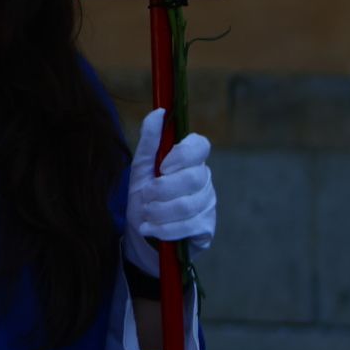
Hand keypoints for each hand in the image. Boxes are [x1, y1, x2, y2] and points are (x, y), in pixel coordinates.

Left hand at [124, 107, 216, 274]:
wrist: (142, 237)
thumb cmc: (144, 198)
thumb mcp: (140, 169)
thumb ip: (150, 142)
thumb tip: (159, 112)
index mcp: (190, 161)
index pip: (201, 146)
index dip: (182, 155)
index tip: (163, 166)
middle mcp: (204, 180)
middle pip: (192, 178)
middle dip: (161, 189)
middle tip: (146, 196)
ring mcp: (208, 204)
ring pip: (187, 205)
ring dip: (159, 211)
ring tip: (145, 214)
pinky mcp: (206, 228)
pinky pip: (188, 226)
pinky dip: (164, 229)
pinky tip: (150, 229)